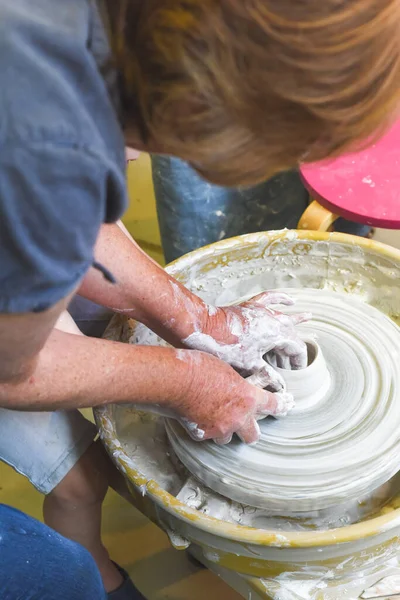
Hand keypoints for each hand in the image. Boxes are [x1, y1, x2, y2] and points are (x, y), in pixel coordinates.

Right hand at [171, 350, 293, 443]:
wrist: (176, 380)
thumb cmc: (199, 367)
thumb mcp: (226, 369)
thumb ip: (236, 383)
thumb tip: (235, 387)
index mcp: (248, 397)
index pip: (273, 405)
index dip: (281, 407)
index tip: (285, 407)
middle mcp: (238, 417)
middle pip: (253, 435)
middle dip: (249, 430)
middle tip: (244, 422)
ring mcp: (221, 428)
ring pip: (228, 438)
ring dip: (224, 430)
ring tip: (214, 417)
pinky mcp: (203, 434)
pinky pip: (207, 435)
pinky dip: (204, 429)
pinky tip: (197, 416)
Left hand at [184, 291, 310, 391]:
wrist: (204, 328)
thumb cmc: (225, 347)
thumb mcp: (249, 365)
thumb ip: (268, 375)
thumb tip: (281, 387)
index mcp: (276, 334)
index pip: (297, 347)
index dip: (299, 361)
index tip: (297, 372)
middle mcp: (273, 319)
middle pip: (290, 334)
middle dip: (291, 349)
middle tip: (289, 364)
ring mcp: (261, 311)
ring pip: (283, 317)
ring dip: (292, 323)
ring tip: (308, 318)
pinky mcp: (250, 307)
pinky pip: (269, 299)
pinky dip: (280, 299)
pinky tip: (289, 300)